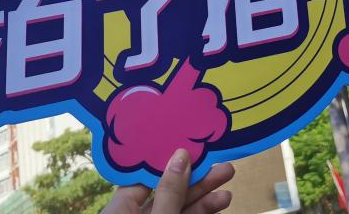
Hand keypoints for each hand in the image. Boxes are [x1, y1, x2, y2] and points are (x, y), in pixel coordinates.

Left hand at [102, 151, 233, 213]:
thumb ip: (169, 192)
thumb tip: (181, 154)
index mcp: (121, 207)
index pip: (146, 174)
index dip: (170, 159)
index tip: (193, 142)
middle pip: (169, 189)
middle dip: (197, 177)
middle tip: (222, 163)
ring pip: (181, 207)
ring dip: (205, 197)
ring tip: (228, 185)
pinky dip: (202, 212)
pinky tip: (220, 203)